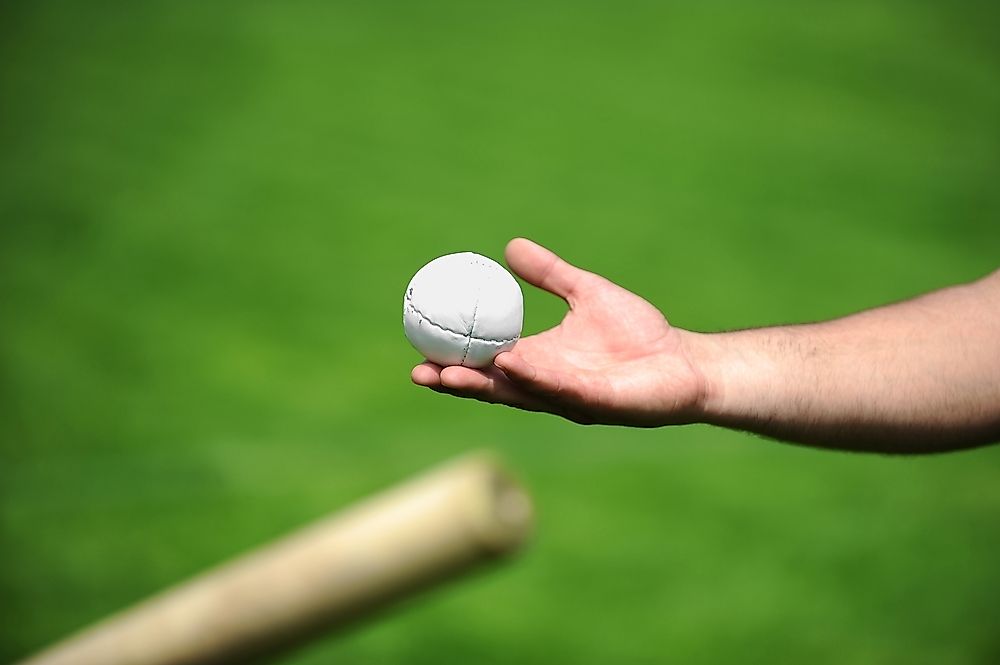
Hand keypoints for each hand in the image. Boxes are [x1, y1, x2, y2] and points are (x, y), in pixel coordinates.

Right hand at [410, 238, 707, 425]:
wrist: (685, 359)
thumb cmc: (639, 333)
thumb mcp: (585, 292)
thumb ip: (550, 274)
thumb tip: (510, 247)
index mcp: (540, 362)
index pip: (489, 364)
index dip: (455, 361)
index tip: (419, 350)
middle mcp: (548, 385)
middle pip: (493, 386)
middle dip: (456, 382)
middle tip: (420, 372)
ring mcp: (571, 398)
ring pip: (521, 392)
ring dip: (487, 383)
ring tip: (452, 371)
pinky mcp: (599, 403)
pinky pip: (563, 390)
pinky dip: (537, 378)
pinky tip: (513, 363)